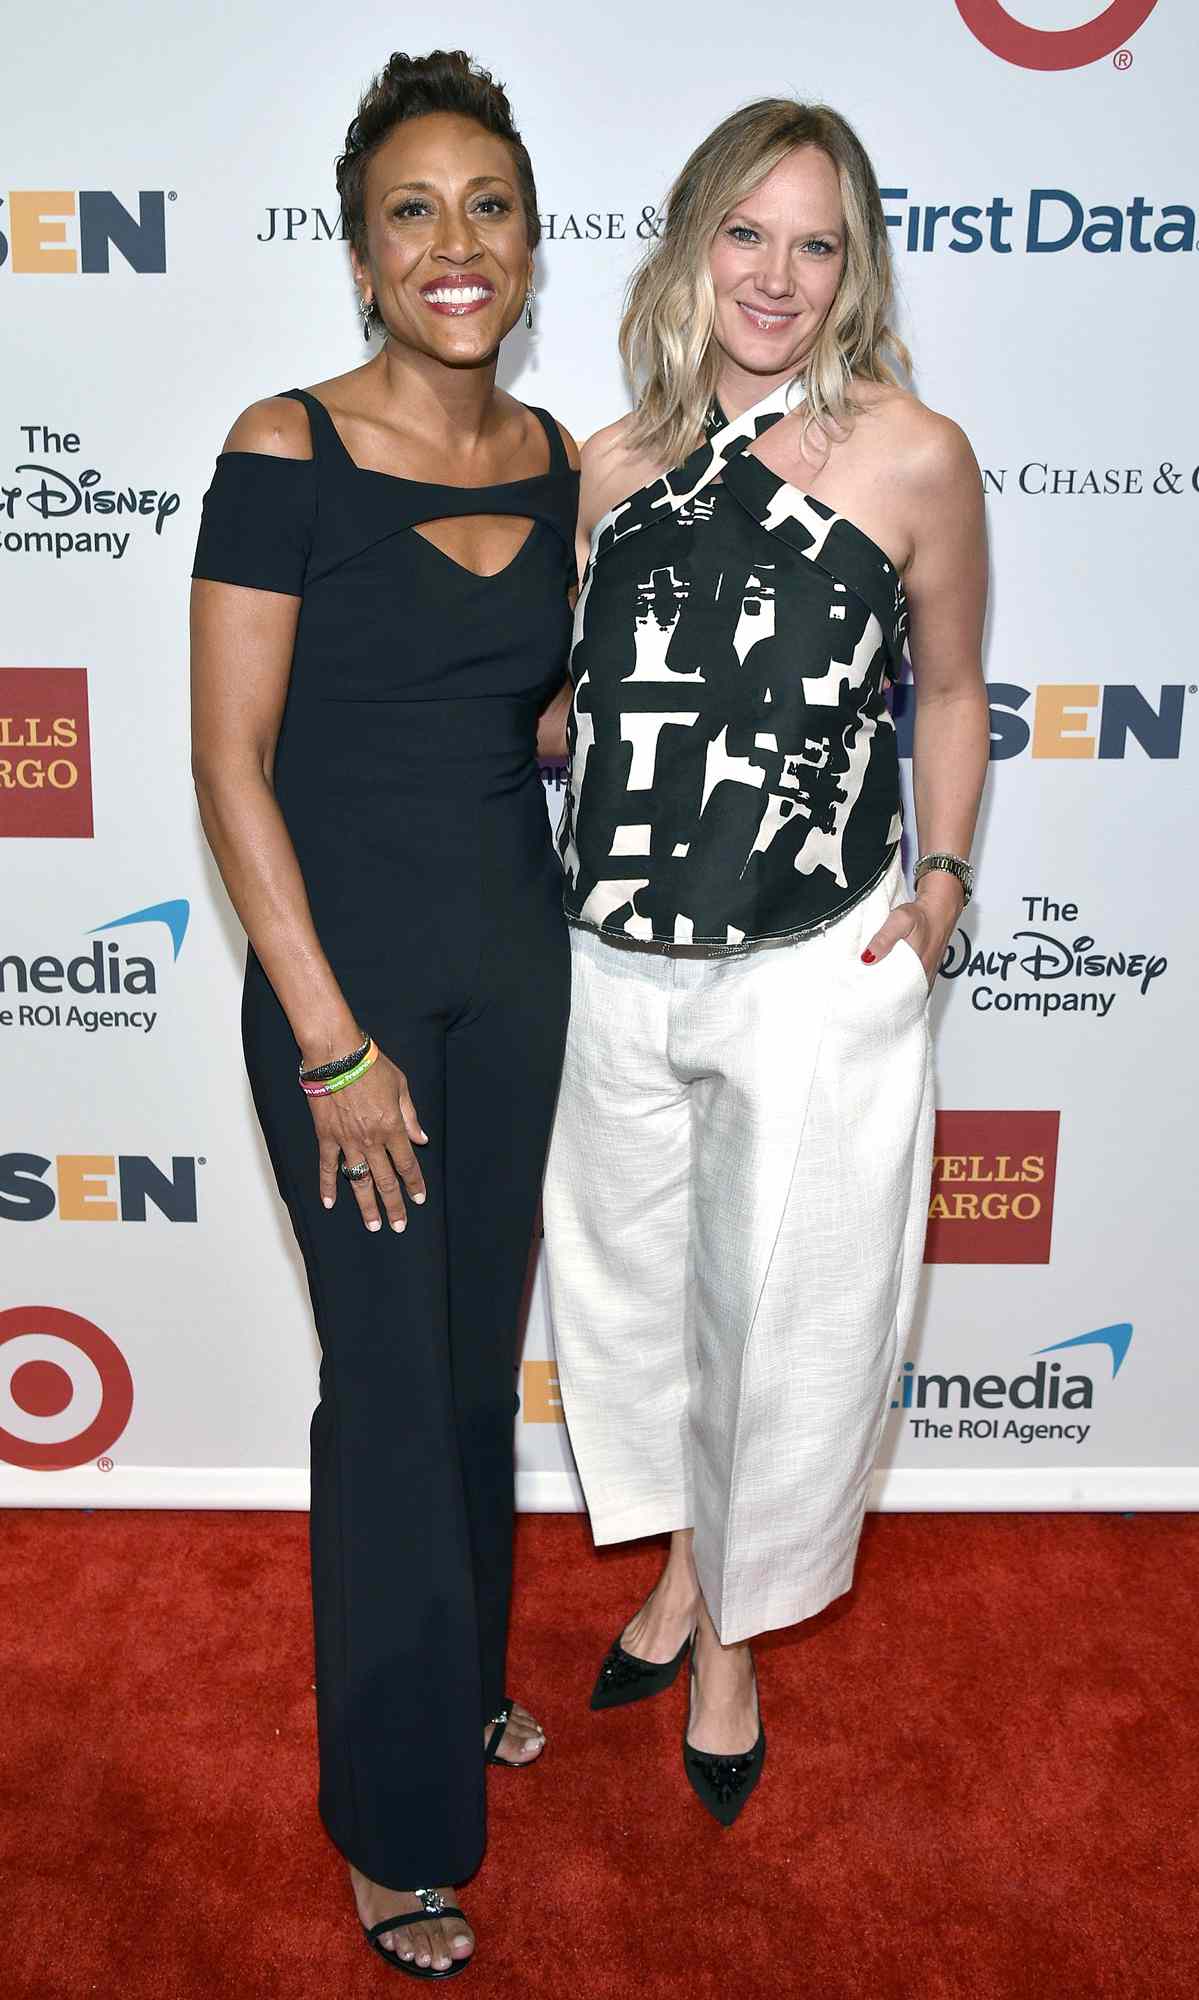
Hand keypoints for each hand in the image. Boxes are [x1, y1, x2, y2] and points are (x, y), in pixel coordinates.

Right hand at [307, 1050, 427, 1232]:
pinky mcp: (327, 1136)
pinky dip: (328, 1186)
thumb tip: (422, 1139)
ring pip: (359, 1180)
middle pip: (385, 1179)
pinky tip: (330, 1203)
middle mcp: (371, 1140)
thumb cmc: (372, 1066)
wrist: (337, 1055)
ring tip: (373, 1225)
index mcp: (392, 1127)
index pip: (407, 1164)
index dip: (414, 1183)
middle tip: (399, 1225)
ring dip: (366, 1205)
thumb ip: (411, 1116)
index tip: (418, 1200)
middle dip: (394, 1205)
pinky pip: (328, 1167)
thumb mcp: (401, 1086)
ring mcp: (347, 1141)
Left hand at [862, 882, 960, 991]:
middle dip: (884, 998)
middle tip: (867, 994)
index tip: (865, 996)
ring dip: (893, 991)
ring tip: (875, 990)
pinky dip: (901, 984)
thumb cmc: (921, 915)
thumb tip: (867, 958)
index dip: (880, 998)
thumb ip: (883, 939)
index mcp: (918, 970)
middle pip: (901, 996)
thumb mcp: (899, 921)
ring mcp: (926, 974)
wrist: (939, 908)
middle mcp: (924, 976)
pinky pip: (913, 984)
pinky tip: (890, 980)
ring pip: (908, 991)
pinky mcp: (926, 970)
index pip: (896, 995)